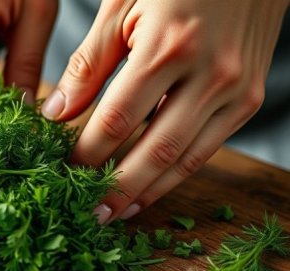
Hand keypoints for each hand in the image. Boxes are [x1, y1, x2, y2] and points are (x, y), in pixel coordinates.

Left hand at [41, 0, 288, 223]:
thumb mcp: (123, 6)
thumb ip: (89, 63)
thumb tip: (57, 113)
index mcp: (169, 47)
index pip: (117, 120)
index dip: (87, 153)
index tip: (63, 172)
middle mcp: (209, 75)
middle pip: (154, 151)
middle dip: (116, 188)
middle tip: (88, 214)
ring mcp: (235, 91)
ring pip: (184, 159)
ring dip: (147, 192)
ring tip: (115, 213)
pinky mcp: (248, 100)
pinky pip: (207, 149)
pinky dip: (175, 175)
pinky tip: (149, 189)